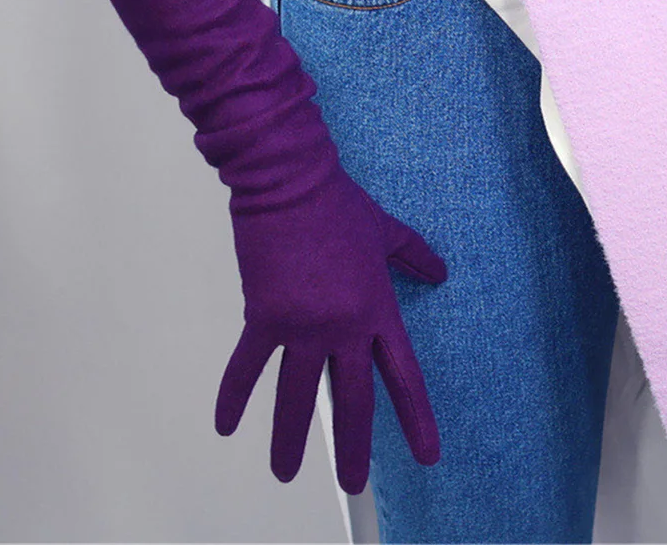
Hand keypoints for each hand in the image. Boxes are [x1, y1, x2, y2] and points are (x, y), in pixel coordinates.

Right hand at [215, 166, 447, 494]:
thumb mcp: (385, 230)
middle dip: (354, 446)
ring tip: (285, 475)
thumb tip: (440, 274)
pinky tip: (225, 426)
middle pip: (352, 400)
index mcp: (377, 308)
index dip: (416, 418)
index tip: (427, 454)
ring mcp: (302, 326)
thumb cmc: (338, 203)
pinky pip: (247, 366)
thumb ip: (415, 255)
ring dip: (290, 440)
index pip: (403, 375)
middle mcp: (343, 327)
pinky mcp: (263, 317)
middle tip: (353, 483)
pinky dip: (234, 396)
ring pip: (298, 396)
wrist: (289, 183)